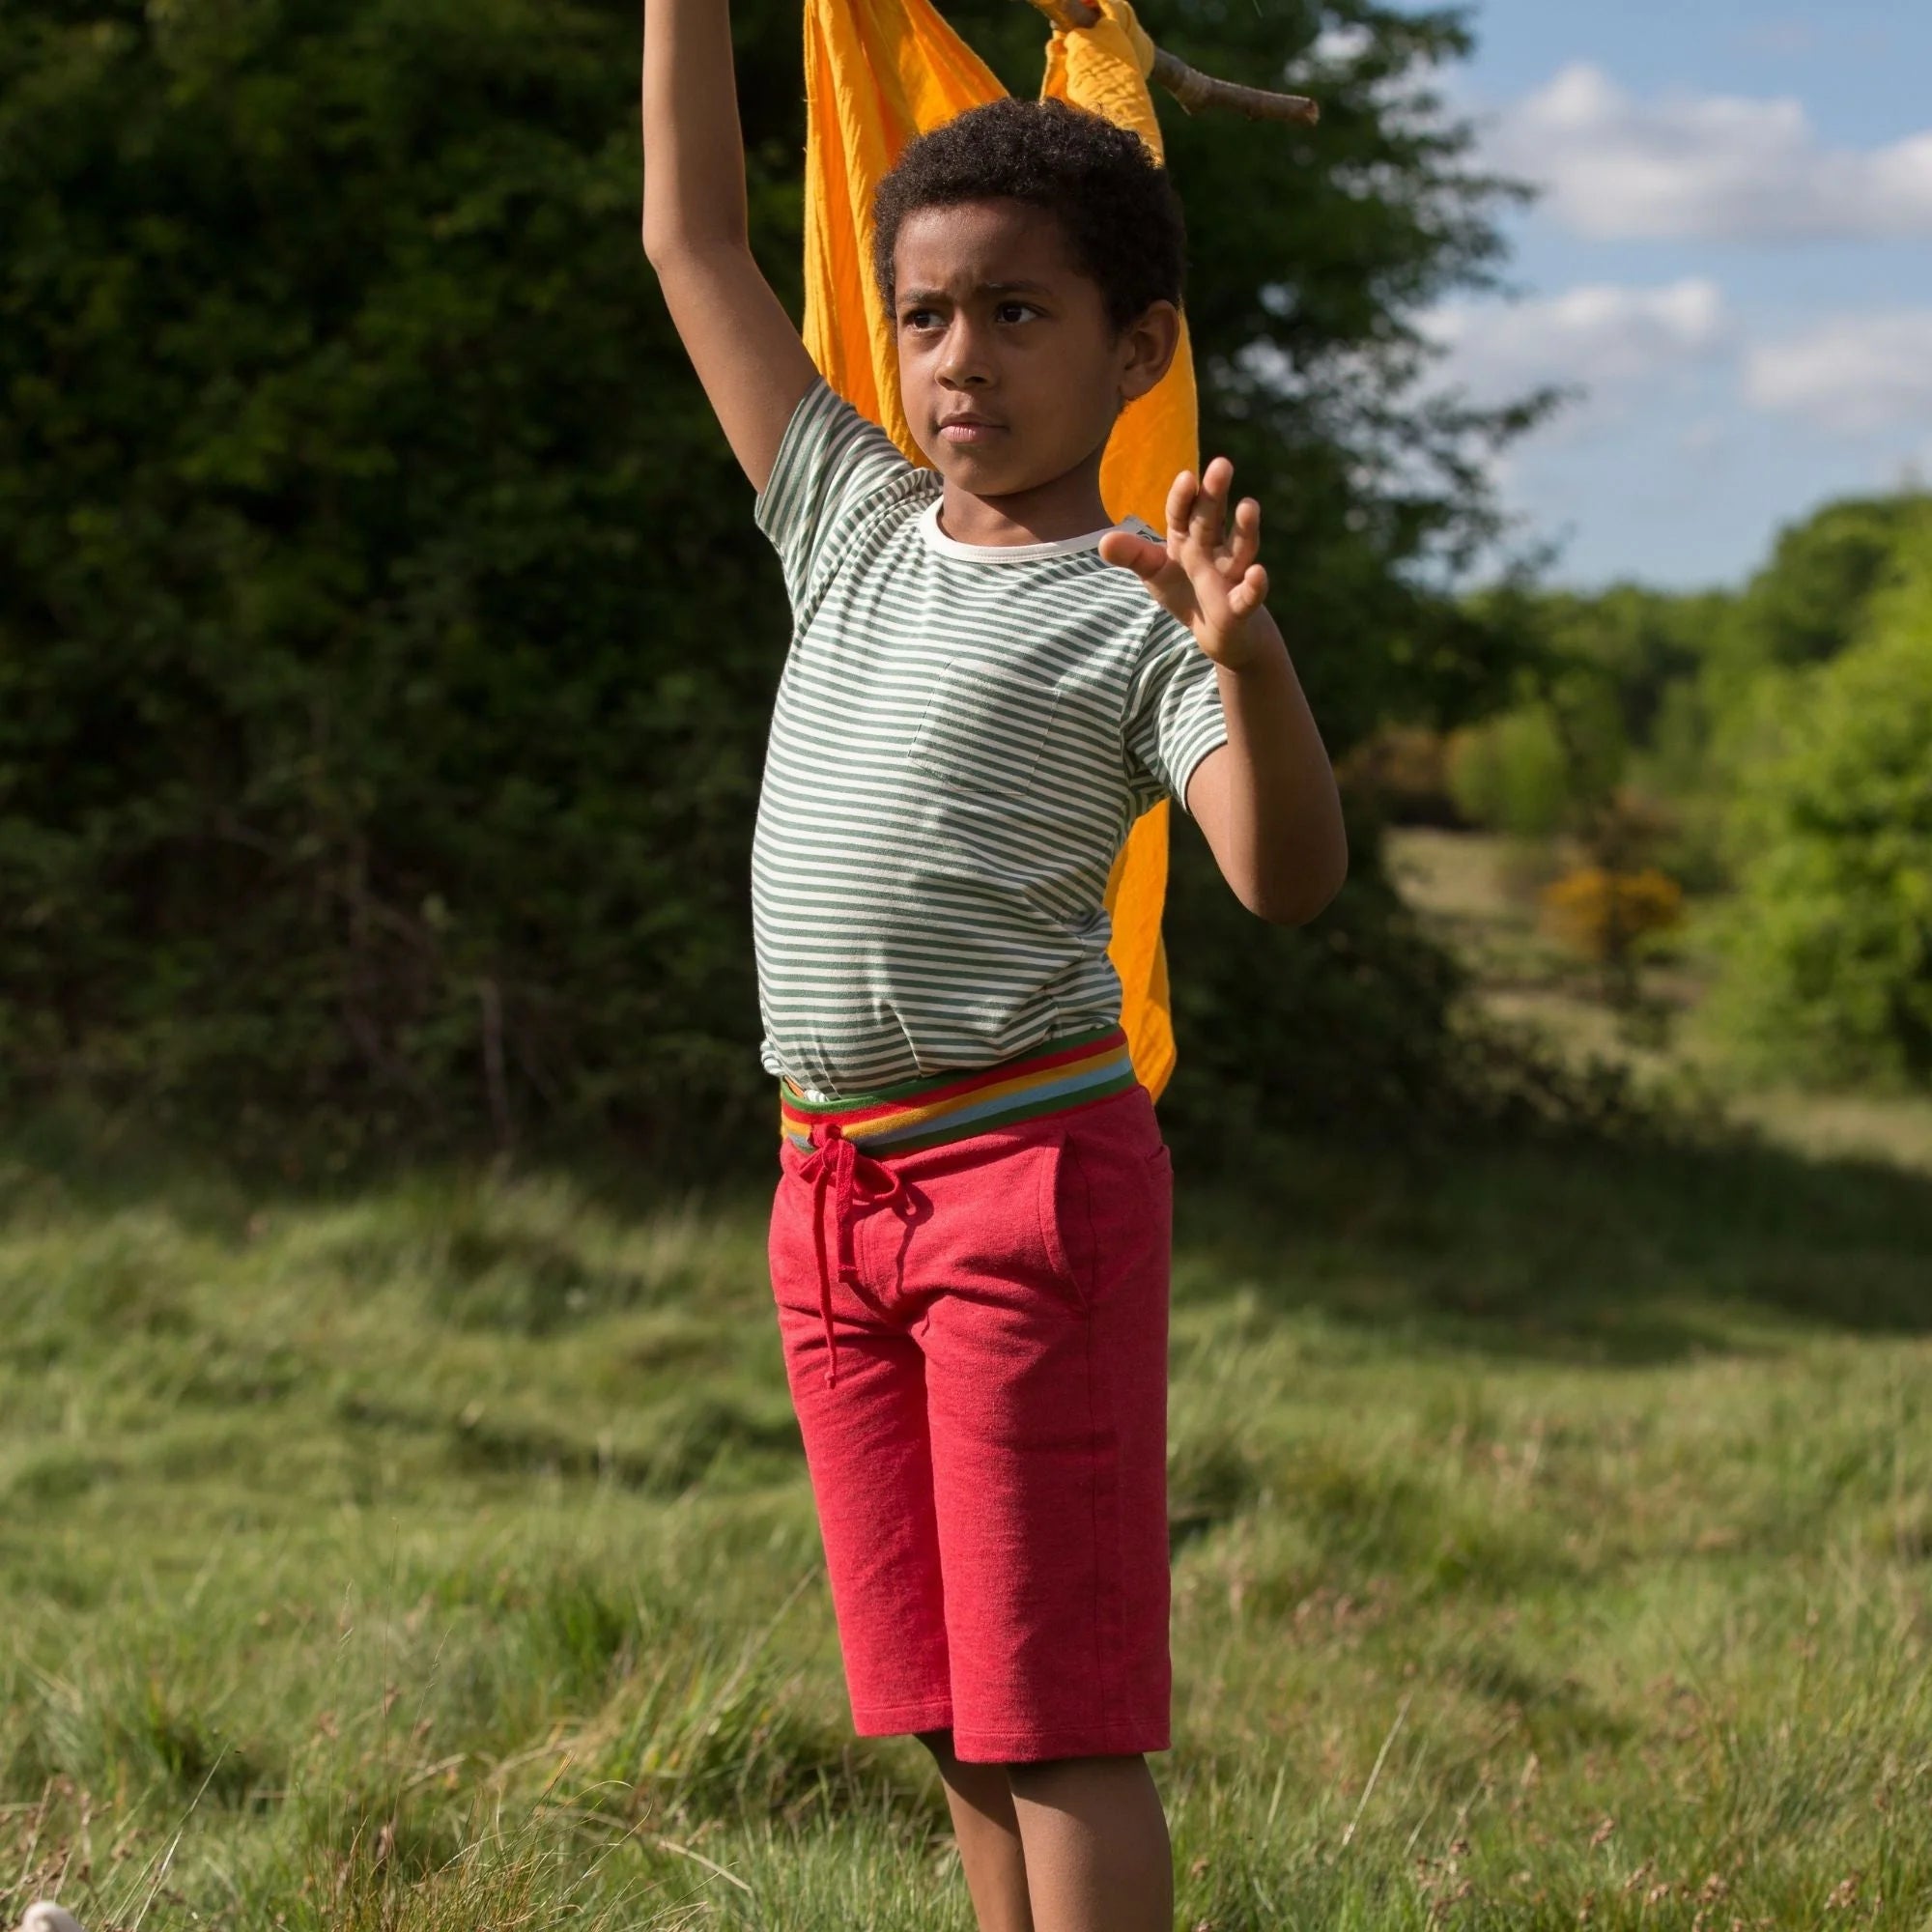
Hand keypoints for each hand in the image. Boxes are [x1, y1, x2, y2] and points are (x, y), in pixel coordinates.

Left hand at [1097, 456, 1270, 669]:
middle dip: (1215, 494)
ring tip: (1249, 505)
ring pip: (1239, 548)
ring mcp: (1230, 574)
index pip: (1181, 512)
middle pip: (1211, 518)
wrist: (1215, 629)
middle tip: (1222, 464)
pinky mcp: (1241, 604)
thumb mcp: (1154, 572)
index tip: (1186, 478)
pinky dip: (1255, 585)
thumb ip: (1133, 556)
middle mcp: (1211, 548)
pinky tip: (1258, 573)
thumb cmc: (1183, 590)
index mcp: (1186, 536)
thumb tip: (1103, 542)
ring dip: (1245, 528)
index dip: (1183, 497)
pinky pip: (1249, 594)